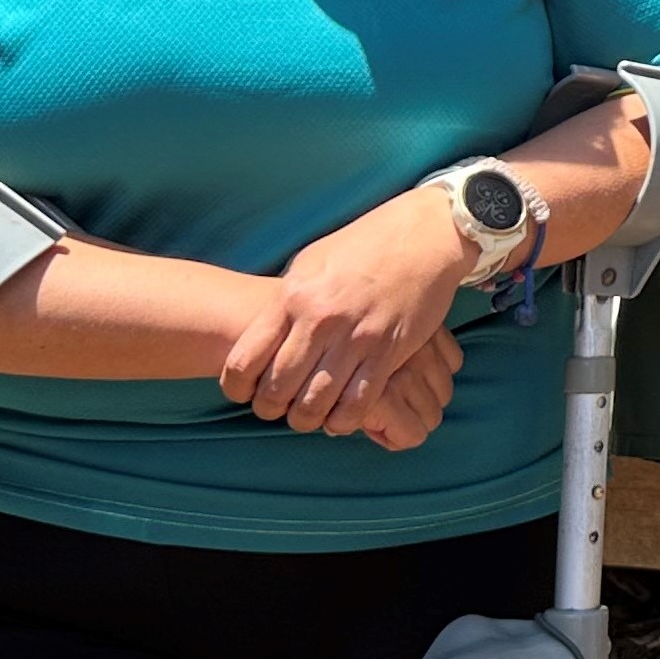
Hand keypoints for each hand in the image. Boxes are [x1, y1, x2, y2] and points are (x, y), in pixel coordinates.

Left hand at [220, 186, 471, 433]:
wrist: (423, 236)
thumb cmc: (363, 246)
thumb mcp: (310, 263)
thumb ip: (286, 299)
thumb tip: (264, 331)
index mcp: (293, 297)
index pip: (245, 360)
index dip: (236, 388)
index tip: (244, 394)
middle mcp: (320, 320)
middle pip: (277, 389)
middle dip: (270, 409)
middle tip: (276, 410)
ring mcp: (355, 338)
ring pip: (315, 403)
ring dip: (305, 420)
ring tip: (307, 417)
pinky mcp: (388, 351)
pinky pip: (357, 402)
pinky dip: (343, 421)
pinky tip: (340, 419)